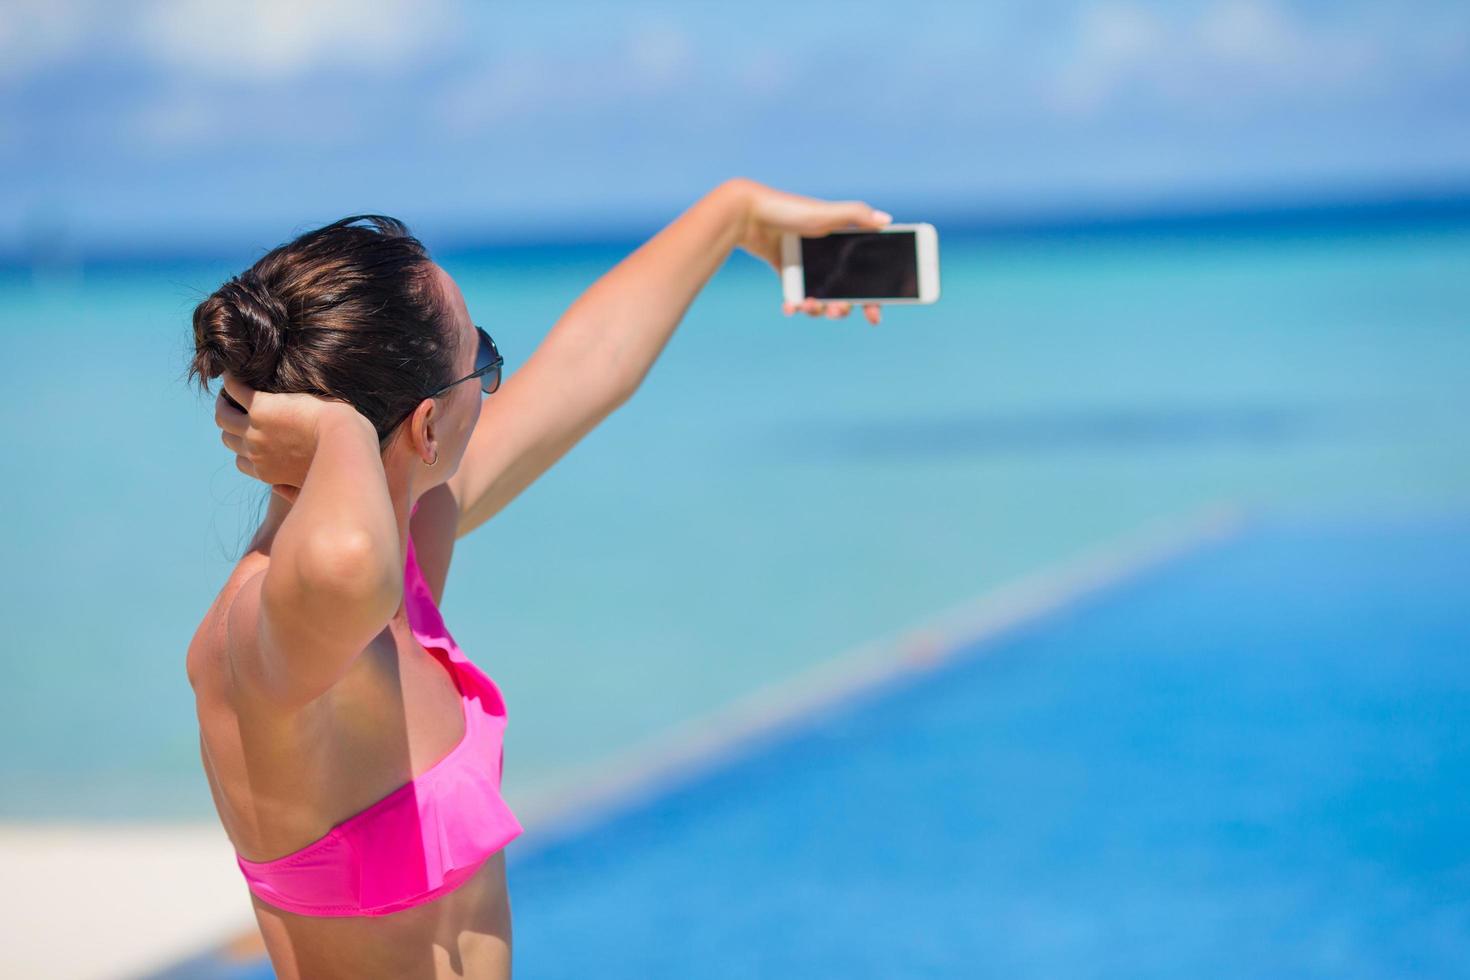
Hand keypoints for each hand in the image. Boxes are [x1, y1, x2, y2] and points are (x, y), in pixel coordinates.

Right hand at [214, 372, 366, 502]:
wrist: (344, 443)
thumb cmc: (339, 461)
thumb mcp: (312, 484)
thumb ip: (292, 491)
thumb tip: (277, 489)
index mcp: (267, 472)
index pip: (242, 462)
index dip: (243, 448)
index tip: (249, 433)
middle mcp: (255, 453)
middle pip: (229, 439)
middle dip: (231, 425)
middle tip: (236, 407)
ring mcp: (255, 430)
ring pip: (224, 415)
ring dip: (224, 402)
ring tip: (231, 391)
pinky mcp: (261, 407)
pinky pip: (236, 390)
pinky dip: (232, 382)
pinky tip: (235, 373)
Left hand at [729, 178, 890, 325]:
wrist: (749, 215)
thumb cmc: (789, 209)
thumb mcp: (826, 212)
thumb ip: (857, 215)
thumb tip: (887, 221)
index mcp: (845, 241)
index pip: (867, 274)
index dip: (874, 297)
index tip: (874, 316)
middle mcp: (829, 257)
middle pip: (845, 294)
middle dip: (843, 308)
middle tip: (837, 310)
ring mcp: (809, 267)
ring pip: (821, 300)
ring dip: (818, 310)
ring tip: (808, 306)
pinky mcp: (789, 274)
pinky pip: (797, 297)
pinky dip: (795, 306)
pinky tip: (790, 307)